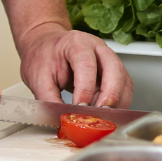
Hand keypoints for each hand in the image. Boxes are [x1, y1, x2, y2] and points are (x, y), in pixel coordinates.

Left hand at [17, 22, 132, 107]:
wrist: (44, 44)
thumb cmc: (43, 56)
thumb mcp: (38, 76)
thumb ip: (48, 97)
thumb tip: (61, 117)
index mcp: (76, 43)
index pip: (86, 65)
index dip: (85, 89)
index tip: (80, 107)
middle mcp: (97, 48)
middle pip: (114, 68)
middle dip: (110, 94)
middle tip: (100, 112)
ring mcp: (108, 58)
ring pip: (124, 79)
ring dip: (117, 101)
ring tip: (103, 116)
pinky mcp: (113, 72)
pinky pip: (124, 88)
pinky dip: (118, 102)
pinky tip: (105, 111)